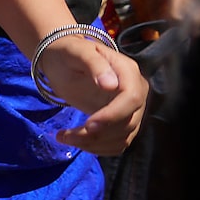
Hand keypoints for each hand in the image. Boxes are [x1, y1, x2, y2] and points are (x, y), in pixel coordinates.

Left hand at [38, 30, 145, 154]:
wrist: (64, 60)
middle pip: (128, 122)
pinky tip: (76, 141)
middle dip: (97, 134)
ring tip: (63, 137)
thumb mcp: (77, 52)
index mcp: (128, 71)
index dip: (113, 115)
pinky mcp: (122, 123)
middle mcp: (136, 92)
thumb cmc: (69, 53)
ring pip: (122, 137)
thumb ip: (94, 63)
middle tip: (65, 136)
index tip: (88, 125)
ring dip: (93, 144)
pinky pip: (117, 143)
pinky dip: (97, 148)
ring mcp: (131, 109)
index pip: (131, 98)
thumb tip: (111, 85)